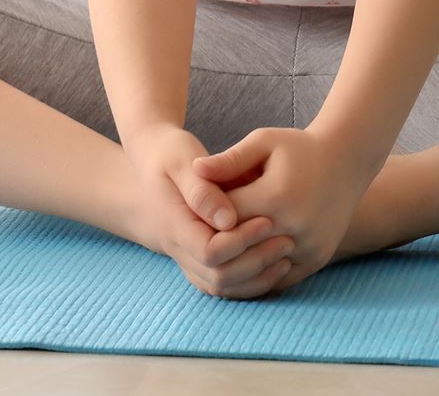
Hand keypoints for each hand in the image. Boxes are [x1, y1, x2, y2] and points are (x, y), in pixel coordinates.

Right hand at [124, 125, 295, 299]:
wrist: (150, 162)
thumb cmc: (169, 153)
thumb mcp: (180, 160)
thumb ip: (203, 190)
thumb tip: (228, 220)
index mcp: (173, 223)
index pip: (210, 251)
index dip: (241, 240)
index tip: (268, 220)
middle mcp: (177, 248)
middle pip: (219, 276)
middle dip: (256, 261)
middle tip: (287, 241)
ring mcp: (186, 258)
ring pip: (221, 286)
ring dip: (256, 277)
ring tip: (286, 254)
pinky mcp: (196, 261)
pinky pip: (222, 285)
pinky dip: (249, 282)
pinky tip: (274, 264)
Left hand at [192, 125, 378, 295]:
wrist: (347, 162)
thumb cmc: (300, 148)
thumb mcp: (264, 142)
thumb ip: (229, 160)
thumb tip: (195, 171)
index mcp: (275, 196)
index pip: (223, 217)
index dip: (205, 214)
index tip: (197, 207)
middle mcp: (293, 227)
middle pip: (238, 246)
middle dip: (219, 238)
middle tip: (204, 230)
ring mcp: (308, 248)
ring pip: (258, 268)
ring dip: (239, 260)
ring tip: (223, 245)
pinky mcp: (317, 260)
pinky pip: (279, 278)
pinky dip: (261, 272)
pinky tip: (246, 261)